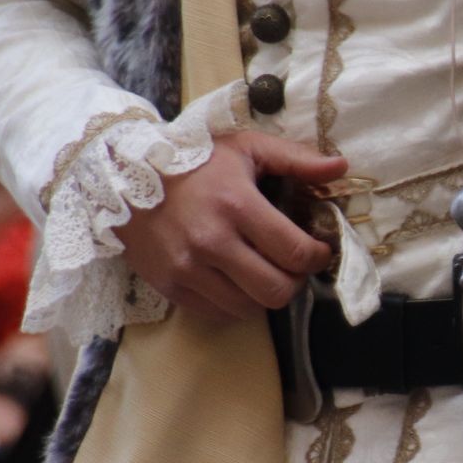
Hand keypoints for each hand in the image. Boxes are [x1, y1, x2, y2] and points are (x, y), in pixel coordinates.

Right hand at [118, 131, 346, 322]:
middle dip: (295, 281)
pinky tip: (235, 279)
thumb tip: (341, 167)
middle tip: (292, 265)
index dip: (317, 257)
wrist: (121, 176)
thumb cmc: (193, 161)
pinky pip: (218, 313)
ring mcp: (188, 269)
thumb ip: (296, 159)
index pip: (296, 252)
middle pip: (277, 290)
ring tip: (263, 270)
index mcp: (237, 205)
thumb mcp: (245, 148)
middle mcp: (212, 242)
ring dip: (265, 294)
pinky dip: (235, 303)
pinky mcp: (170, 286)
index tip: (318, 250)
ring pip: (249, 308)